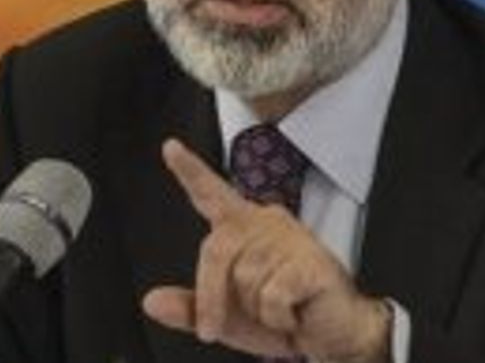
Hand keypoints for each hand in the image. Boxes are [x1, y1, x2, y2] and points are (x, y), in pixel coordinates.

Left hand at [142, 139, 391, 362]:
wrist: (333, 336)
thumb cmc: (282, 319)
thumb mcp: (228, 318)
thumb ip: (191, 308)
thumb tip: (152, 301)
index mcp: (245, 229)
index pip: (212, 195)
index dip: (189, 171)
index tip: (170, 148)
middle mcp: (267, 224)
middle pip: (216, 251)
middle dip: (211, 298)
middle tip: (218, 328)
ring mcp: (291, 239)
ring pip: (244, 279)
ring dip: (255, 311)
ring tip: (280, 310)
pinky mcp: (311, 262)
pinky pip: (271, 296)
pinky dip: (277, 319)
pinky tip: (295, 313)